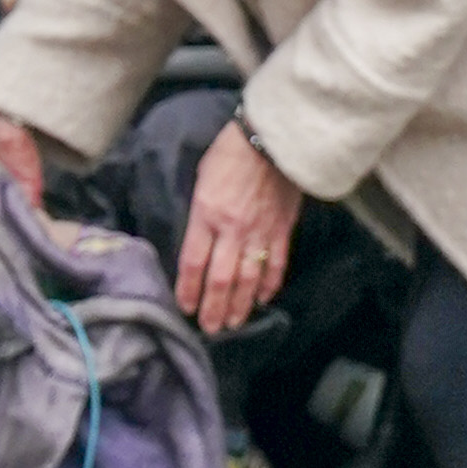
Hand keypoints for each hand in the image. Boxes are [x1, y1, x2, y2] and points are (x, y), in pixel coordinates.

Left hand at [174, 114, 302, 336]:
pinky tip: (262, 298)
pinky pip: (275, 263)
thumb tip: (200, 240)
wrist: (271, 139)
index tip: (185, 308)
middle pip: (220, 279)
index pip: (193, 262)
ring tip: (234, 323)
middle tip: (210, 328)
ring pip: (248, 278)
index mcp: (206, 215)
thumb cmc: (230, 153)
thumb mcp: (202, 180)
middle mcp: (232, 230)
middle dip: (214, 307)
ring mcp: (259, 232)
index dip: (188, 289)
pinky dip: (269, 284)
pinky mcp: (281, 229)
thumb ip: (200, 213)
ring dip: (240, 304)